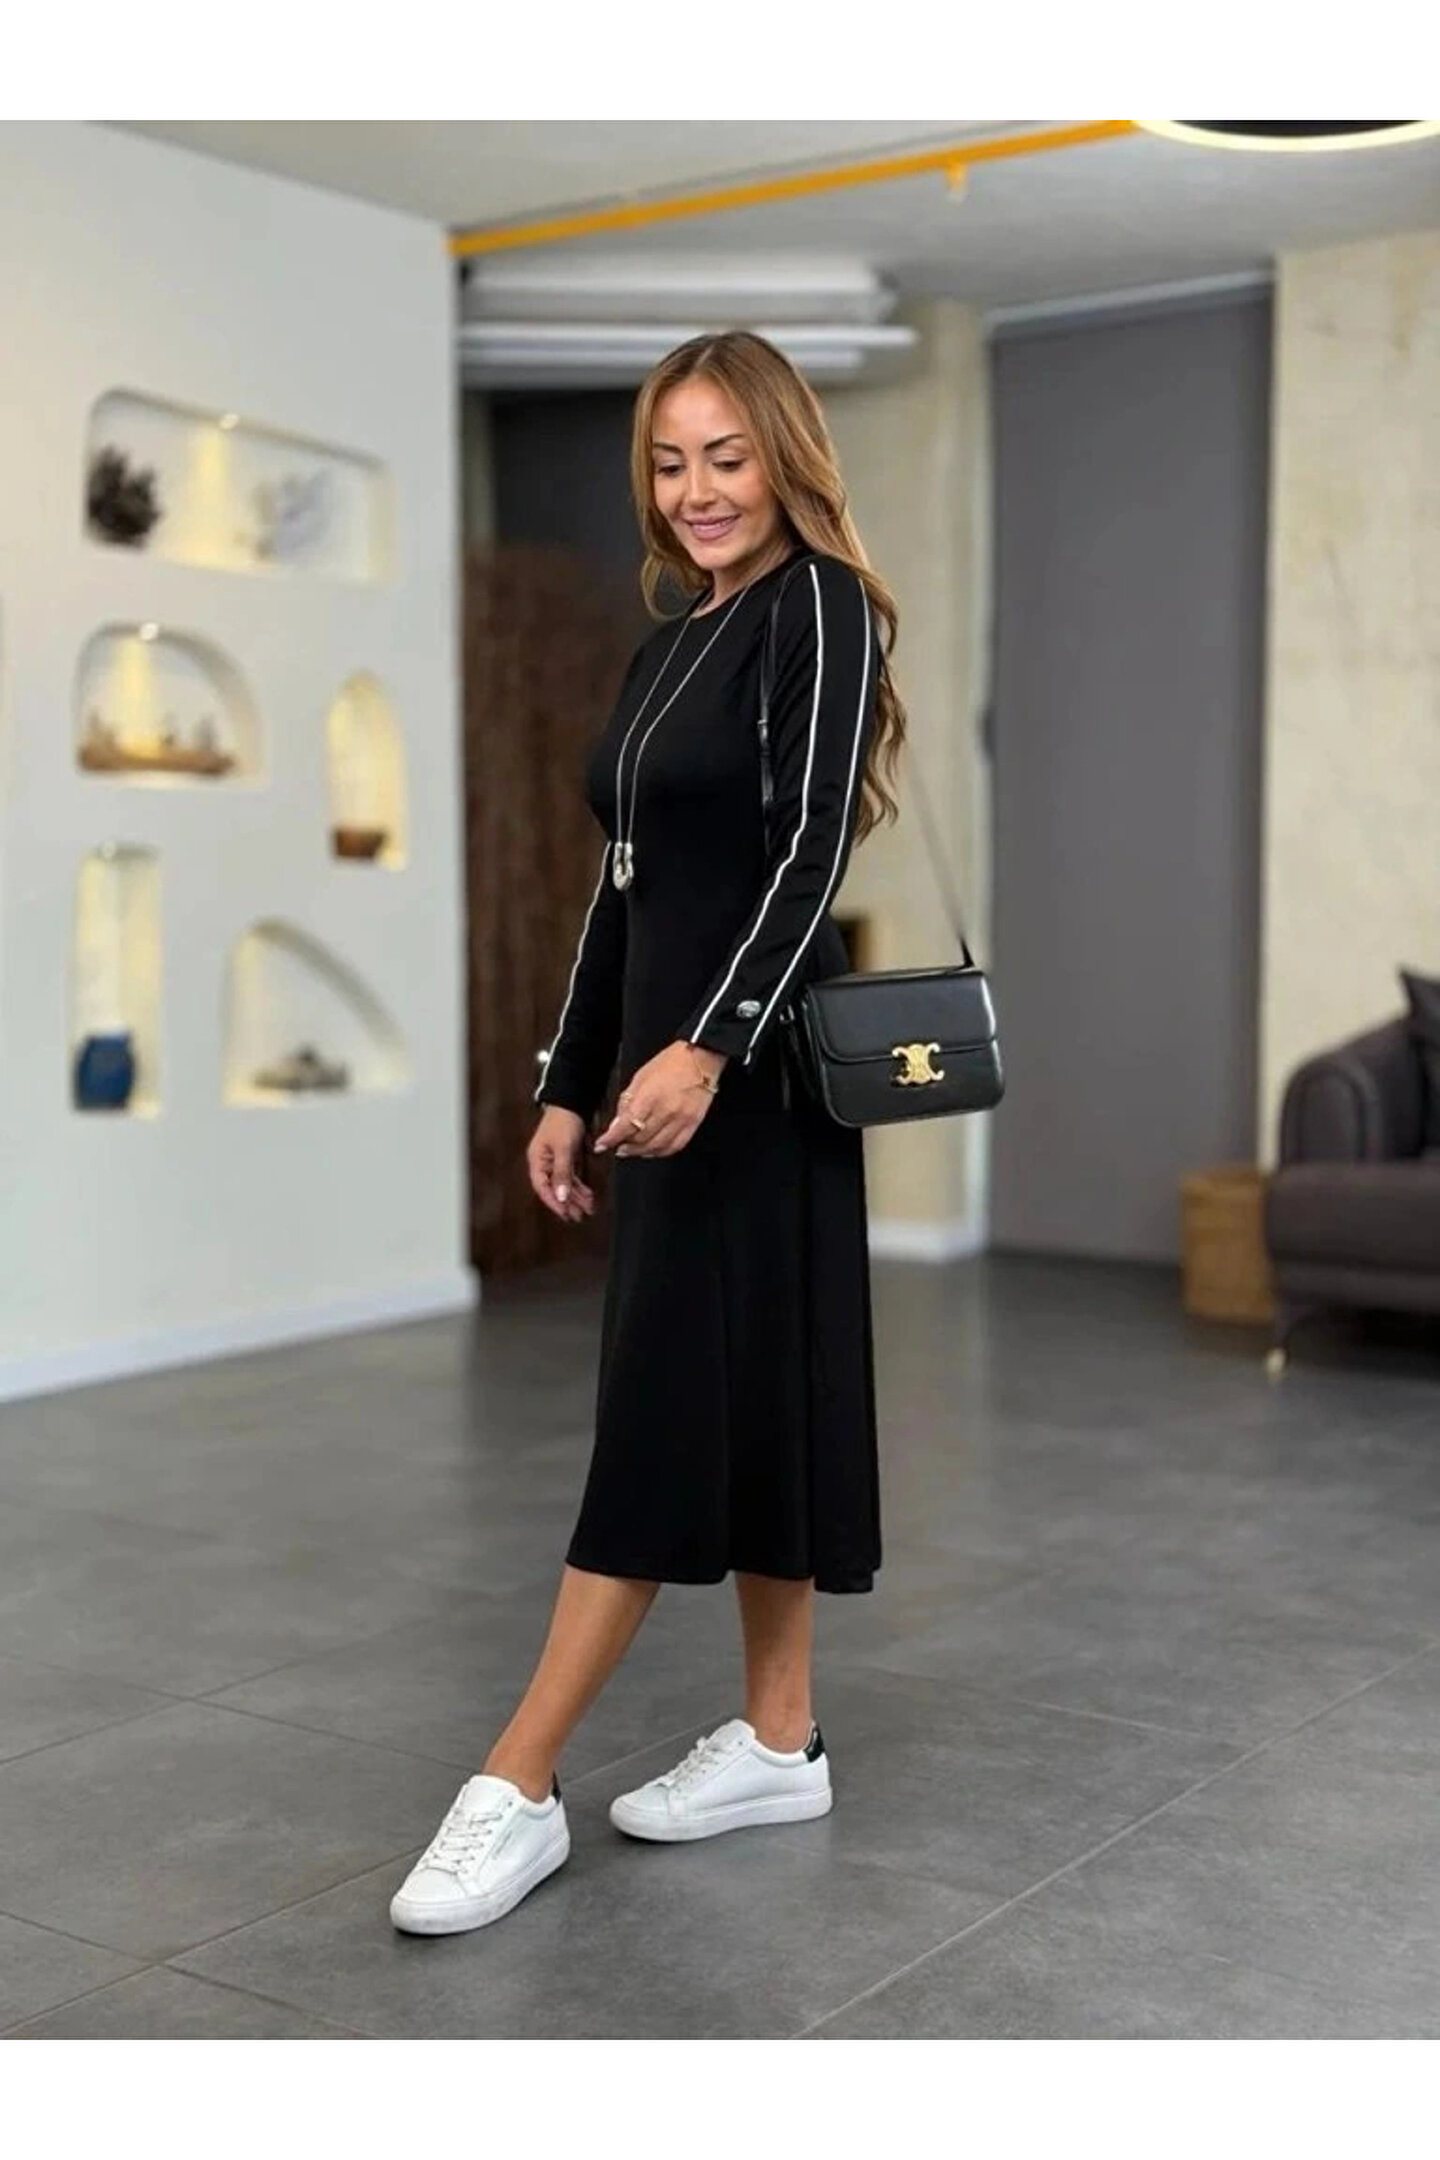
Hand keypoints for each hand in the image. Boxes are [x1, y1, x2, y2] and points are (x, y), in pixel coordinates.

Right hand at [527, 1105, 598, 1223]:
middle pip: (554, 1188)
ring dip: (575, 1197)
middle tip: (578, 1217)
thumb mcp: (563, 1148)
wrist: (571, 1102)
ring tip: (587, 1209)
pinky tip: (587, 1195)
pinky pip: (570, 1176)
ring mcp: (554, 1160)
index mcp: (537, 1160)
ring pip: (564, 1184)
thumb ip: (562, 1173)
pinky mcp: (565, 1157)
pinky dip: (579, 1186)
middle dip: (567, 1203)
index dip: (553, 1203)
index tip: (565, 1214)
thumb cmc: (563, 1121)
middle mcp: (543, 1162)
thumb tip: (561, 1196)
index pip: (542, 1188)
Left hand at [593, 1042, 727, 1158]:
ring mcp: (681, 1119)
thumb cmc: (669, 1064)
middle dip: (625, 1145)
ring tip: (631, 1149)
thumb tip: (616, 1125)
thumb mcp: (641, 1077)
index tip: (601, 1145)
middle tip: (617, 1145)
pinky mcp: (693, 1124)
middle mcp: (666, 1111)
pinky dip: (660, 1152)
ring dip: (640, 1152)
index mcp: (650, 1096)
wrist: (700, 1059)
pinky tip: (651, 1150)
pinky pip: (674, 1146)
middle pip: (640, 1139)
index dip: (611, 1139)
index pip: (626, 1125)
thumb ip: (627, 1102)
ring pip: (656, 1146)